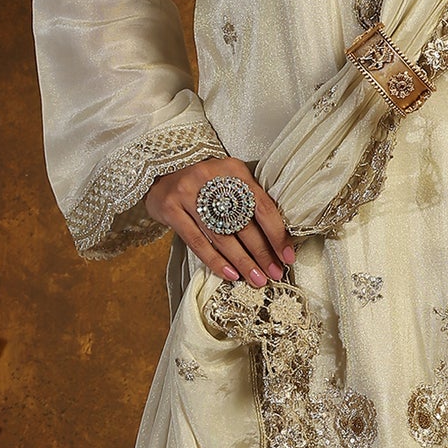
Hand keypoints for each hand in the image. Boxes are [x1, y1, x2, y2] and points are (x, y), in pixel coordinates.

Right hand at [145, 155, 295, 286]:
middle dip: (262, 253)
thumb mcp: (229, 178)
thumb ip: (249, 200)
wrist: (161, 169)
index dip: (277, 234)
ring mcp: (188, 194)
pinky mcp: (171, 208)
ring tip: (256, 279)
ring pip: (222, 236)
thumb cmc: (203, 180)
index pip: (262, 206)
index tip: (287, 256)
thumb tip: (275, 238)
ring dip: (242, 262)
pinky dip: (216, 261)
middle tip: (275, 273)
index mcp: (233, 170)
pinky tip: (230, 274)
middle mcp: (211, 179)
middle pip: (243, 224)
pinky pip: (197, 242)